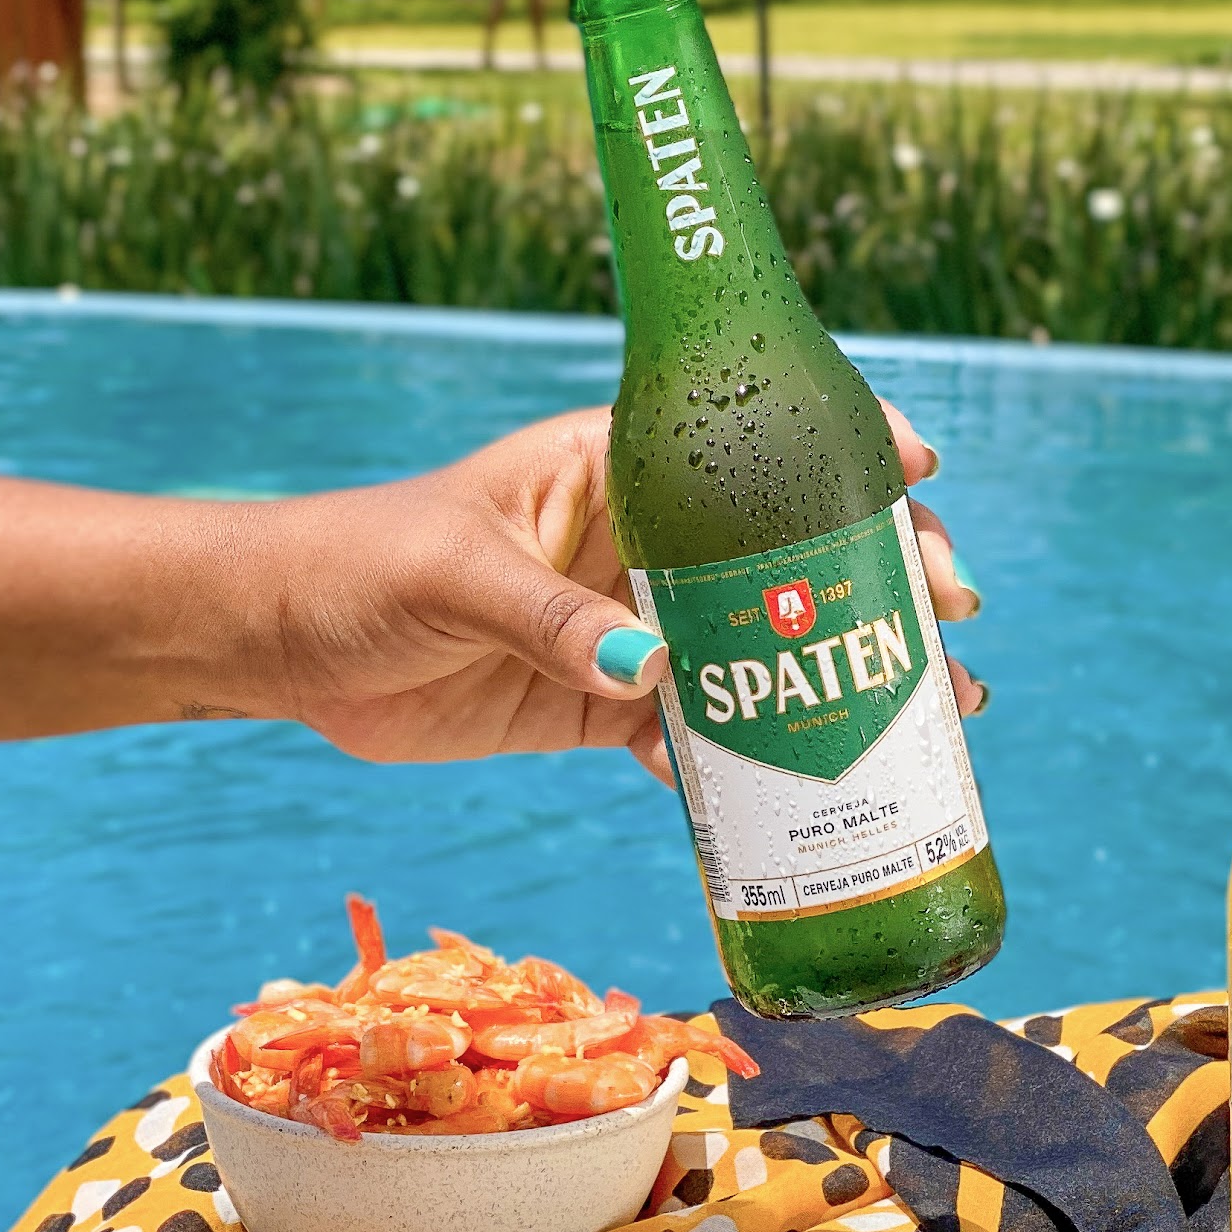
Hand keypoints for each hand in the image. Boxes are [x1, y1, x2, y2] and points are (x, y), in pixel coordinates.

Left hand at [228, 402, 985, 782]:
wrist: (276, 647)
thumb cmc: (356, 565)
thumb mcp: (455, 576)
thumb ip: (553, 620)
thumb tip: (654, 672)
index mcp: (615, 464)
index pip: (749, 437)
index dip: (842, 448)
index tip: (920, 471)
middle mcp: (641, 538)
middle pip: (786, 549)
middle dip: (878, 578)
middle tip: (955, 619)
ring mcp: (629, 624)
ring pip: (764, 648)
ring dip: (845, 680)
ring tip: (937, 713)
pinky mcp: (602, 705)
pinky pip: (701, 732)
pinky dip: (756, 762)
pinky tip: (813, 795)